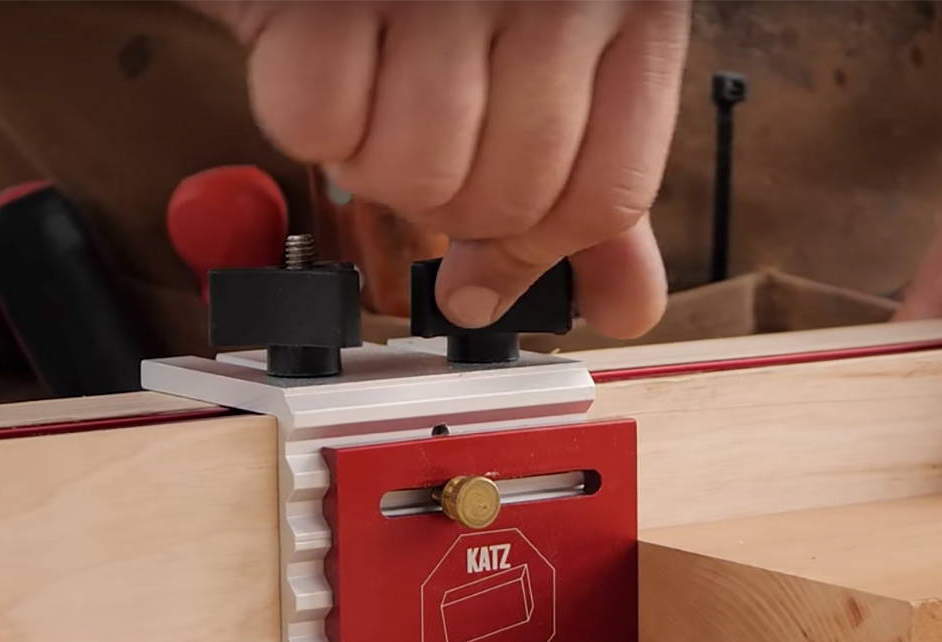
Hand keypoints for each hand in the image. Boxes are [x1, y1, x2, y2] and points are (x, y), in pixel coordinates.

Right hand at [195, 0, 689, 336]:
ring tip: (377, 104)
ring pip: (417, 175)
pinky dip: (308, 119)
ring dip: (373, 167)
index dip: (540, 253)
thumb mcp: (568, 60)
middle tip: (423, 152)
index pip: (606, 196)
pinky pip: (318, 120)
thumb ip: (592, 181)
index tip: (486, 281)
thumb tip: (622, 311)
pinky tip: (330, 64)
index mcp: (633, 11)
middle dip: (448, 209)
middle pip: (507, 200)